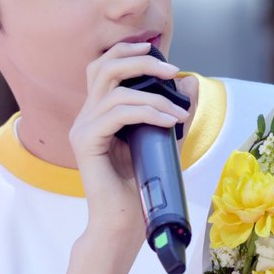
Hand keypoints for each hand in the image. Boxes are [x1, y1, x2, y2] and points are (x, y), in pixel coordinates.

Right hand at [69, 42, 191, 246]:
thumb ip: (173, 111)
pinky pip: (116, 114)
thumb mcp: (164, 139)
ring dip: (154, 96)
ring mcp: (83, 128)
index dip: (129, 51)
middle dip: (138, 60)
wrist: (125, 223)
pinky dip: (147, 112)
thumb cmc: (143, 185)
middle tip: (170, 68)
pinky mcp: (86, 142)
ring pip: (114, 91)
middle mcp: (86, 115)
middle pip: (103, 66)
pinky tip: (169, 121)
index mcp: (99, 111)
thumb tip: (190, 83)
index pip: (105, 66)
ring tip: (178, 113)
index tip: (160, 51)